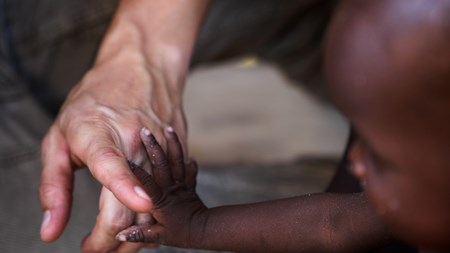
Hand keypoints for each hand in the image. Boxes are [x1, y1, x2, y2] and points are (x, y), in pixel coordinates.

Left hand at [39, 52, 186, 251]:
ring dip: (137, 235)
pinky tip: (139, 217)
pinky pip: (169, 193)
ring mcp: (162, 148)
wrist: (142, 70)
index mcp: (100, 134)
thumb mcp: (59, 137)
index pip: (112, 165)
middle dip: (112, 242)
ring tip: (113, 240)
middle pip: (135, 203)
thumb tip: (50, 231)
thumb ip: (53, 187)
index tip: (131, 212)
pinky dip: (154, 214)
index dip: (125, 187)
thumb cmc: (95, 101)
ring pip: (157, 206)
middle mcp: (136, 141)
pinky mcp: (177, 153)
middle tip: (93, 248)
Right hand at [116, 127, 205, 247]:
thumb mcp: (159, 236)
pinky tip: (178, 142)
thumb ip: (141, 234)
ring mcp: (181, 184)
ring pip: (177, 160)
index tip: (128, 159)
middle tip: (144, 131)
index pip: (146, 184)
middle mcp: (171, 189)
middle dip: (153, 147)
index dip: (137, 172)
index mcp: (160, 201)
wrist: (205, 231)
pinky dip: (184, 154)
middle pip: (162, 165)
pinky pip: (188, 165)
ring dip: (172, 143)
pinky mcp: (188, 182)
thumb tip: (121, 236)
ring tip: (167, 128)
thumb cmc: (181, 234)